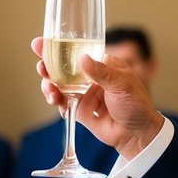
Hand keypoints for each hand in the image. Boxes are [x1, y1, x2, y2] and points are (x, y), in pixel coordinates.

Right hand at [31, 39, 164, 159]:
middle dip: (48, 66)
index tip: (41, 43)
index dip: (58, 47)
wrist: (137, 133)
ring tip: (49, 88)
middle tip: (40, 66)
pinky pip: (63, 103)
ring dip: (50, 85)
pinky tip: (55, 101)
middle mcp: (90, 77)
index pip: (76, 51)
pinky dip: (56, 102)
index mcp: (101, 64)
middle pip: (63, 68)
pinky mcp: (80, 110)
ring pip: (60, 85)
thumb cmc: (136, 104)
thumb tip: (83, 59)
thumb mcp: (122, 84)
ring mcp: (83, 93)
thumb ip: (101, 73)